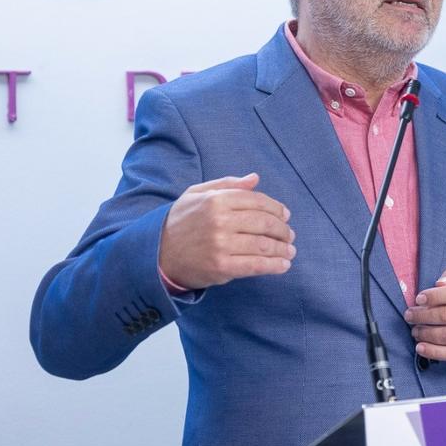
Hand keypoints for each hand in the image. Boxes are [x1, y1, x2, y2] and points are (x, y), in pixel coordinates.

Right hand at [158, 173, 294, 288]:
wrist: (156, 254)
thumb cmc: (180, 222)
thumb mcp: (197, 194)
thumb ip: (227, 185)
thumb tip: (255, 178)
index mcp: (216, 200)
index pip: (257, 201)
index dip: (276, 209)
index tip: (285, 216)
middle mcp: (220, 221)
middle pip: (264, 223)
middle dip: (282, 230)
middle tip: (289, 235)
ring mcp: (221, 245)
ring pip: (264, 245)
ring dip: (282, 249)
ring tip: (289, 251)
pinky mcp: (222, 267)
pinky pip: (256, 265)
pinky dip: (274, 265)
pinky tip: (283, 265)